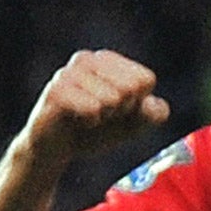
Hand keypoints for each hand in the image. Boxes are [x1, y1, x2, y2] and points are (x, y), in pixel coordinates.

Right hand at [18, 50, 169, 170]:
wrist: (55, 150)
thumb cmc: (93, 131)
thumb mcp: (130, 125)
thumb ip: (152, 115)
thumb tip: (155, 107)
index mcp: (107, 61)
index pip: (145, 80)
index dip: (136, 104)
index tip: (117, 110)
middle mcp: (87, 60)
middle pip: (131, 87)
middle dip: (120, 110)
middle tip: (100, 114)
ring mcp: (69, 73)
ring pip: (112, 98)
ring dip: (103, 117)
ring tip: (86, 118)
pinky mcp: (55, 91)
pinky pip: (91, 108)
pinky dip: (90, 121)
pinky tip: (77, 121)